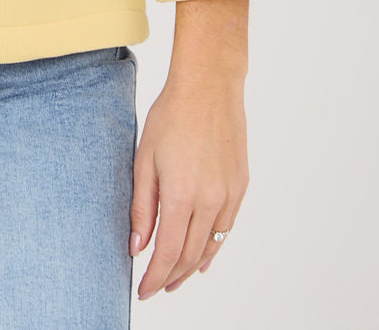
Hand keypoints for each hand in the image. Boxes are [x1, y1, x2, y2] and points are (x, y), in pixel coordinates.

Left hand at [129, 68, 248, 299]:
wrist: (209, 87)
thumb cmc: (171, 117)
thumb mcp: (144, 159)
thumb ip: (142, 207)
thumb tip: (137, 247)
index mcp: (182, 195)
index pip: (168, 253)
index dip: (154, 277)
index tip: (143, 291)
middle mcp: (210, 201)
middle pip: (191, 256)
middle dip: (172, 277)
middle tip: (156, 287)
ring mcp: (229, 195)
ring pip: (212, 247)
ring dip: (193, 267)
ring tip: (176, 277)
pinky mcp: (240, 186)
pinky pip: (226, 229)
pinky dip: (213, 247)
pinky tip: (203, 255)